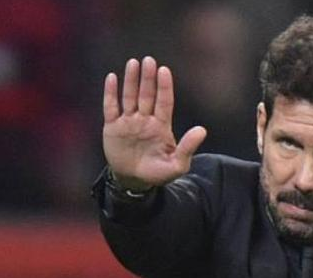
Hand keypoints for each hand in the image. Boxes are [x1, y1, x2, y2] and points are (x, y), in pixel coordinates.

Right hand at [103, 56, 206, 190]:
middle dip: (148, 78)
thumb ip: (188, 147)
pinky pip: (111, 107)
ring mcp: (128, 122)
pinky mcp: (113, 128)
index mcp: (161, 126)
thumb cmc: (158, 173)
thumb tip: (202, 130)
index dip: (164, 86)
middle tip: (149, 60)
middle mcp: (145, 120)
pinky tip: (112, 77)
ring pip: (130, 97)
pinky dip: (111, 93)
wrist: (135, 182)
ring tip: (133, 63)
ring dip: (131, 81)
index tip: (164, 70)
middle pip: (147, 95)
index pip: (164, 102)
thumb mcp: (177, 165)